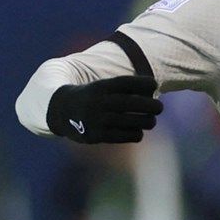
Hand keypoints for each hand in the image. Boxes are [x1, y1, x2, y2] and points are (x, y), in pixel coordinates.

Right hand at [46, 76, 162, 143]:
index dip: (144, 83)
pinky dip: (137, 133)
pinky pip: (128, 136)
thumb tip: (154, 88)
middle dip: (153, 106)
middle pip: (133, 104)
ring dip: (148, 121)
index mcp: (98, 87)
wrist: (60, 111)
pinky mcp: (97, 136)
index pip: (126, 82)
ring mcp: (97, 120)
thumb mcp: (102, 86)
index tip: (154, 84)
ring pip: (135, 122)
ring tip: (150, 120)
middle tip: (159, 107)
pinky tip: (136, 130)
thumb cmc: (92, 97)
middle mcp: (97, 103)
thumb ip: (124, 88)